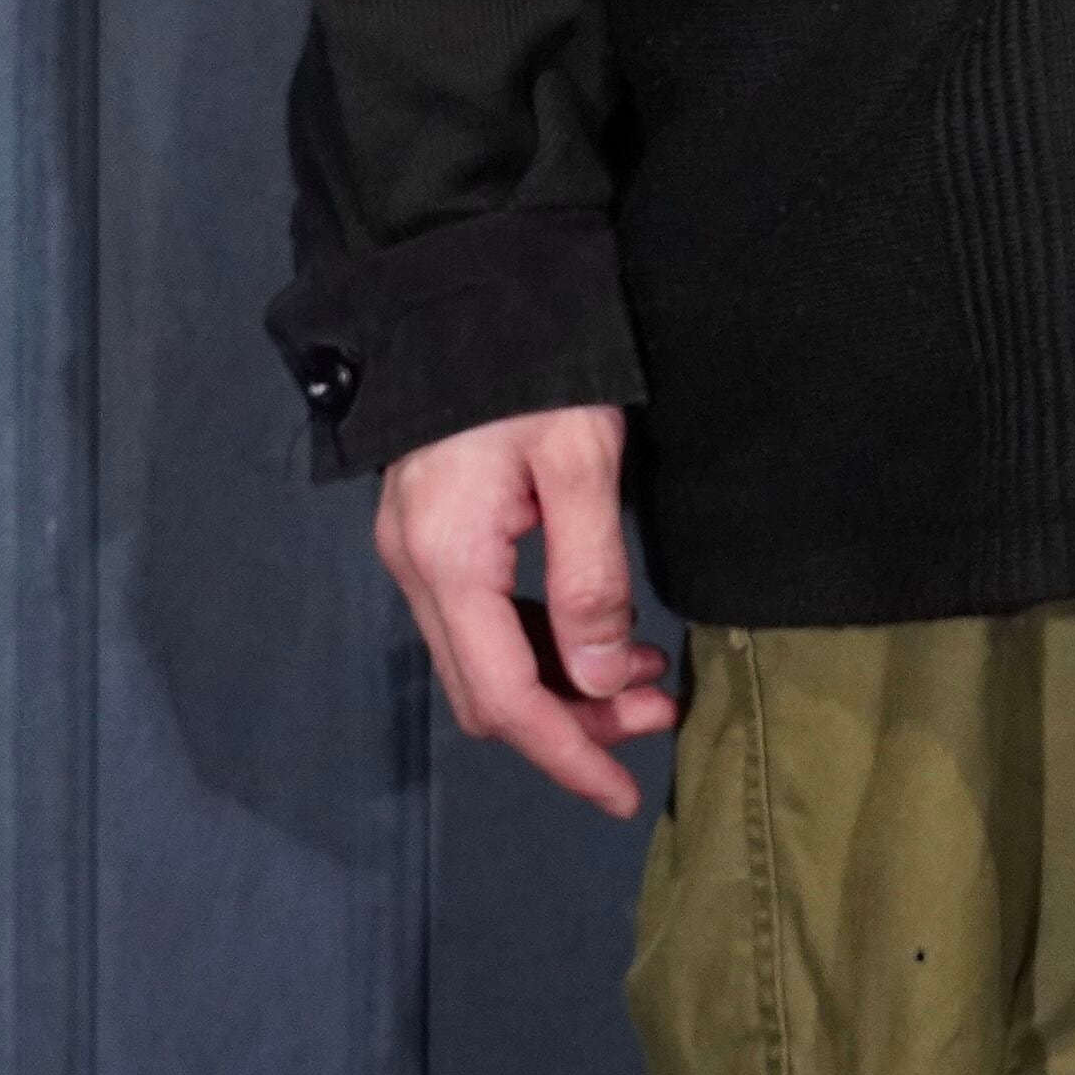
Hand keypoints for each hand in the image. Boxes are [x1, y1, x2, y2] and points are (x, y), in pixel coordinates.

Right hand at [372, 403, 676, 817]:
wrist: (465, 281)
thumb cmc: (532, 365)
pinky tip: (601, 634)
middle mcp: (417, 568)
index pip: (505, 698)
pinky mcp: (434, 532)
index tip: (623, 793)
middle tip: (657, 715)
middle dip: (571, 724)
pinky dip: (541, 644)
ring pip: (484, 662)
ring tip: (648, 677)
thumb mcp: (580, 463)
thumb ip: (590, 578)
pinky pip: (482, 620)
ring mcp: (418, 551)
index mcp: (448, 559)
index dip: (566, 754)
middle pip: (488, 693)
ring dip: (562, 685)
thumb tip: (603, 679)